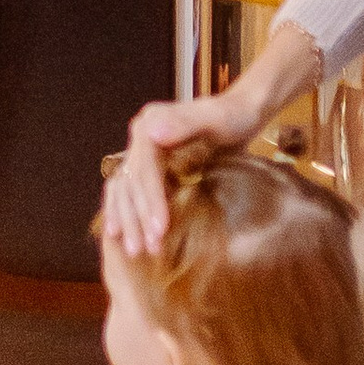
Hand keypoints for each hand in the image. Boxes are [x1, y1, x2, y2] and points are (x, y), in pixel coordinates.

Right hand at [104, 86, 258, 257]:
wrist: (240, 113)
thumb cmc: (233, 116)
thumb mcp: (215, 118)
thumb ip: (185, 123)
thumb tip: (152, 133)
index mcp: (149, 125)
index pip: (143, 170)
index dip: (149, 201)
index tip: (160, 230)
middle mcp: (140, 137)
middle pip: (131, 183)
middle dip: (137, 218)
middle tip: (143, 250)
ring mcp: (143, 152)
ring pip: (126, 191)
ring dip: (129, 221)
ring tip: (136, 251)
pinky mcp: (151, 164)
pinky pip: (131, 192)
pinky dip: (126, 213)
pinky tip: (122, 236)